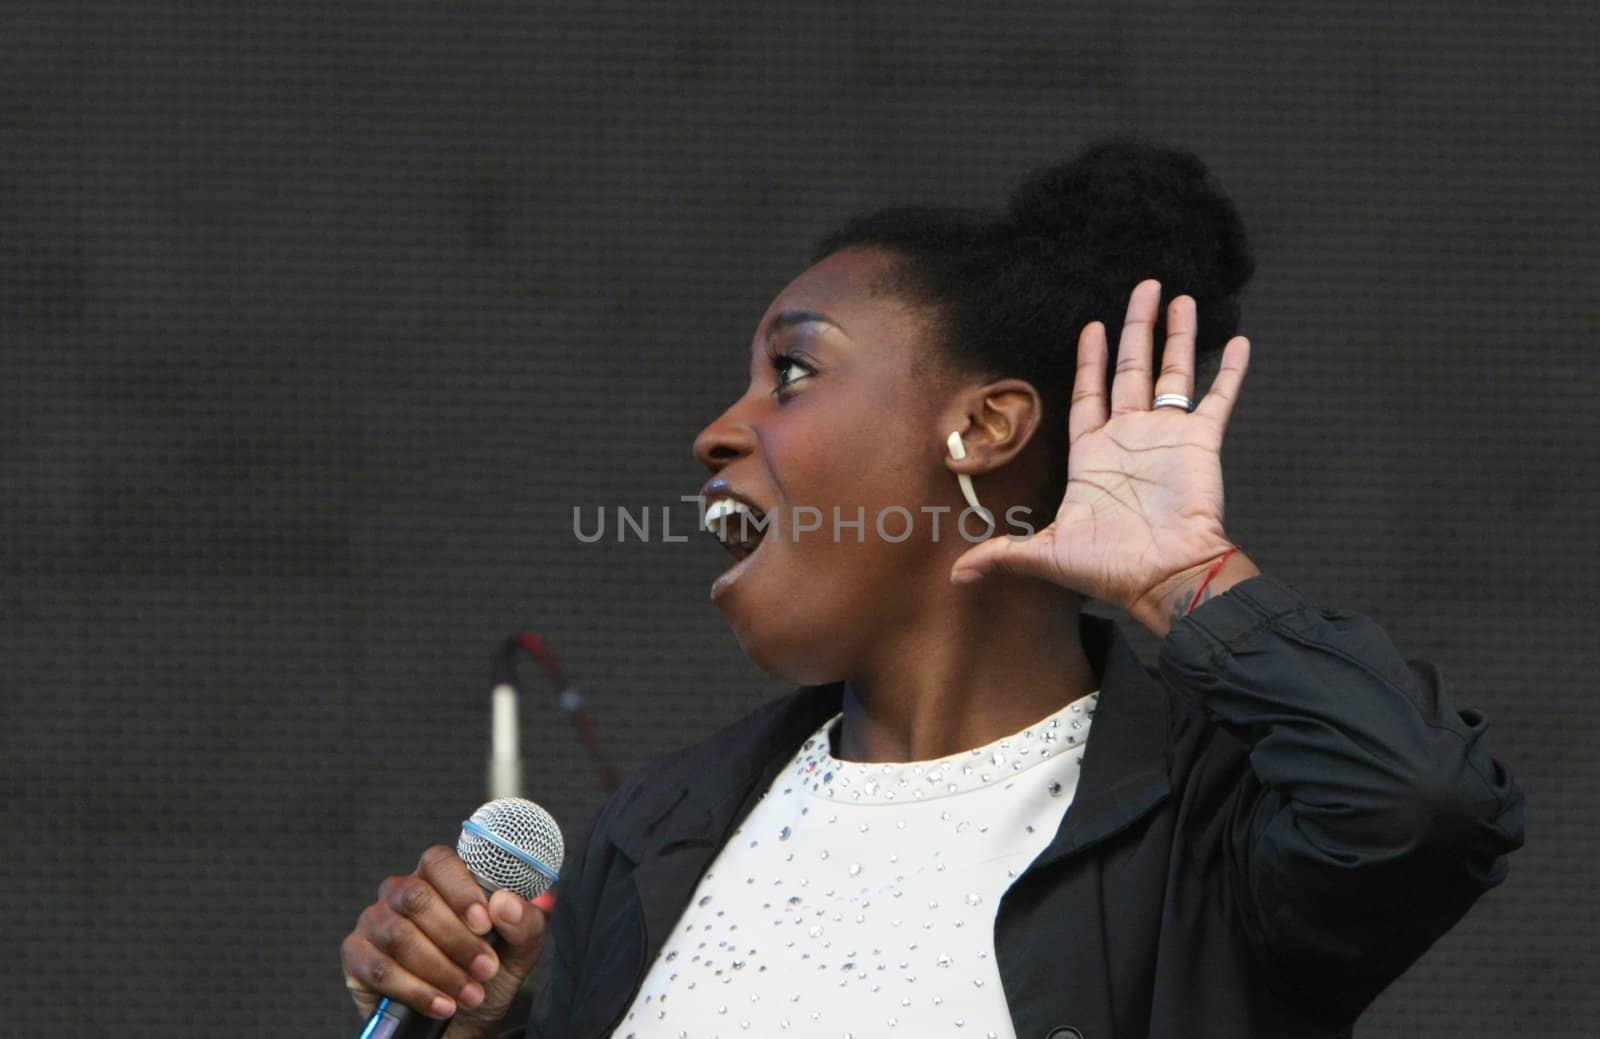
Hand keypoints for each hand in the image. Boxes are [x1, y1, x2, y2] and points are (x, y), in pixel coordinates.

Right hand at [340, 845, 551, 1038]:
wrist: (466, 1023)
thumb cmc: (488, 973)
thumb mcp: (520, 947)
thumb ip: (524, 921)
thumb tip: (505, 903)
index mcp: (439, 878)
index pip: (440, 861)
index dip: (461, 890)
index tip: (485, 924)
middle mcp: (401, 892)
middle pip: (417, 899)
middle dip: (456, 940)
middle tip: (485, 969)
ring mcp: (375, 921)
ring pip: (399, 936)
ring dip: (440, 969)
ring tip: (469, 994)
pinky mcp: (357, 955)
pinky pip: (380, 968)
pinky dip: (416, 990)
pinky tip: (442, 1005)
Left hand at [951, 280, 1255, 633]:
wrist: (1164, 578)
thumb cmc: (1110, 570)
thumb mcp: (1045, 555)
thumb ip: (1003, 552)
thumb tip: (956, 574)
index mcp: (1094, 455)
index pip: (1089, 394)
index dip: (1090, 360)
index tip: (1091, 326)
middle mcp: (1131, 438)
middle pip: (1131, 369)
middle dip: (1136, 328)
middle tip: (1143, 288)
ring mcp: (1168, 437)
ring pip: (1173, 372)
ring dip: (1178, 335)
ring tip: (1181, 297)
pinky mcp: (1201, 443)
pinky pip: (1217, 398)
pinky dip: (1230, 372)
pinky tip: (1241, 342)